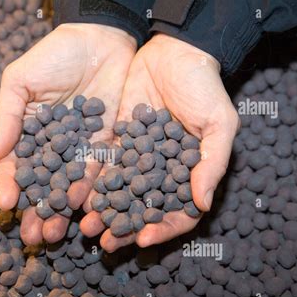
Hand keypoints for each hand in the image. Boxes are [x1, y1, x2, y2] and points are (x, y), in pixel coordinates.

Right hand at [0, 23, 135, 245]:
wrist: (100, 41)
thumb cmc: (53, 56)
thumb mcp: (20, 81)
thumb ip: (8, 117)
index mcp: (29, 135)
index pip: (16, 166)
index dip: (9, 185)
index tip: (6, 205)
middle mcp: (53, 148)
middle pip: (44, 185)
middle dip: (38, 211)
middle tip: (33, 237)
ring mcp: (80, 149)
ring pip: (70, 186)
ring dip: (64, 211)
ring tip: (57, 235)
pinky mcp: (106, 146)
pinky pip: (99, 173)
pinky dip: (93, 192)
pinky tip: (87, 211)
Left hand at [80, 34, 239, 251]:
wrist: (175, 52)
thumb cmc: (204, 87)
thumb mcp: (218, 123)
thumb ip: (212, 163)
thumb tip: (202, 204)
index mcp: (189, 174)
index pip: (179, 212)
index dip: (164, 228)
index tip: (144, 239)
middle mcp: (162, 172)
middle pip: (144, 208)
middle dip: (126, 227)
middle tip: (106, 243)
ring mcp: (138, 158)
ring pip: (121, 192)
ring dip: (105, 212)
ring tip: (87, 227)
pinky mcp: (118, 141)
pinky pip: (104, 167)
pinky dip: (93, 184)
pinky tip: (78, 197)